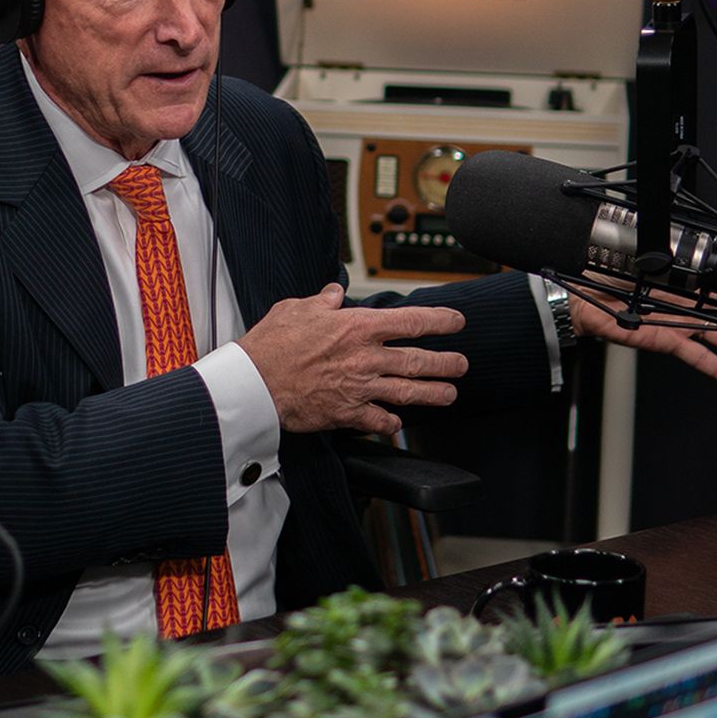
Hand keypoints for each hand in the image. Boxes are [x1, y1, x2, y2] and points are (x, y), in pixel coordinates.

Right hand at [238, 283, 467, 434]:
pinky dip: (391, 423)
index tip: (456, 321)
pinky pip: (378, 420)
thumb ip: (321, 301)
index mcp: (356, 327)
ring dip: (432, 393)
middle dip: (445, 363)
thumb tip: (334, 294)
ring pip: (407, 392)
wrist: (254, 383)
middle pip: (417, 360)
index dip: (439, 320)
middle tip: (461, 364)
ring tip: (450, 394)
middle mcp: (364, 357)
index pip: (410, 321)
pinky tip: (398, 423)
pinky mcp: (347, 413)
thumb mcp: (296, 308)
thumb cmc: (271, 344)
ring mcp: (359, 387)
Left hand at [569, 244, 716, 384]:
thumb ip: (666, 239)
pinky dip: (715, 367)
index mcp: (685, 272)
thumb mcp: (639, 245)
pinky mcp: (665, 338)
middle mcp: (688, 297)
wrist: (577, 291)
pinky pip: (694, 354)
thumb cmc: (606, 267)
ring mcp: (679, 320)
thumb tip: (681, 220)